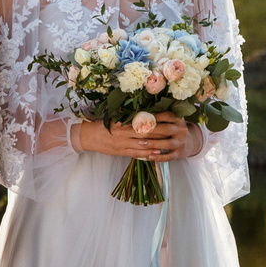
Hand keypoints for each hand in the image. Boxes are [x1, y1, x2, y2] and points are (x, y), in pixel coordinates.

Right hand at [71, 115, 192, 160]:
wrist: (89, 136)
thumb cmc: (104, 124)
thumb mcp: (117, 116)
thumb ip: (131, 116)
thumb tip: (149, 111)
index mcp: (125, 120)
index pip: (146, 118)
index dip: (160, 117)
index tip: (172, 116)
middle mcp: (125, 132)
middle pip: (148, 132)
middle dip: (164, 131)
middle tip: (176, 129)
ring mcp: (124, 143)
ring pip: (145, 144)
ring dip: (159, 144)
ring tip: (171, 142)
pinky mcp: (122, 152)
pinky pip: (138, 154)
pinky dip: (148, 155)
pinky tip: (157, 154)